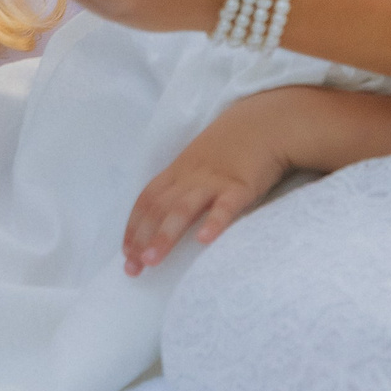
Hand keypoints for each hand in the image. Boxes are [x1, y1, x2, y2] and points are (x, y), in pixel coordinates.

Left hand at [122, 95, 294, 273]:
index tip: (125, 252)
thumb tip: (168, 216)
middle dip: (142, 238)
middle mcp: (189, 176)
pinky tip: (204, 241)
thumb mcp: (199, 161)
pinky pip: (225, 206)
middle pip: (159, 208)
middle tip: (132, 267)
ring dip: (164, 235)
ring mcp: (213, 180)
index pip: (147, 199)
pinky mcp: (241, 185)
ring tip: (152, 260)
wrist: (265, 122)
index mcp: (178, 170)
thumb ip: (184, 184)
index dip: (133, 226)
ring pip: (182, 209)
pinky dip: (213, 223)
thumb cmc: (232, 145)